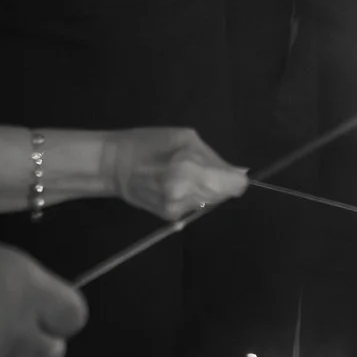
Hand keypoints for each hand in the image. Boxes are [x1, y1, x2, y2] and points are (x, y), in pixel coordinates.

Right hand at [97, 128, 250, 223]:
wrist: (114, 165)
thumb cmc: (149, 143)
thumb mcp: (185, 138)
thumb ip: (214, 158)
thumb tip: (241, 173)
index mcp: (189, 170)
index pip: (233, 185)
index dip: (235, 178)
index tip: (229, 171)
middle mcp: (184, 194)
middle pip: (224, 194)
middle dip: (220, 182)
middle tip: (201, 168)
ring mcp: (177, 209)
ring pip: (211, 202)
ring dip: (206, 190)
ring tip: (186, 175)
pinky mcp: (170, 217)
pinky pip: (195, 207)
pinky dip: (193, 197)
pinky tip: (178, 186)